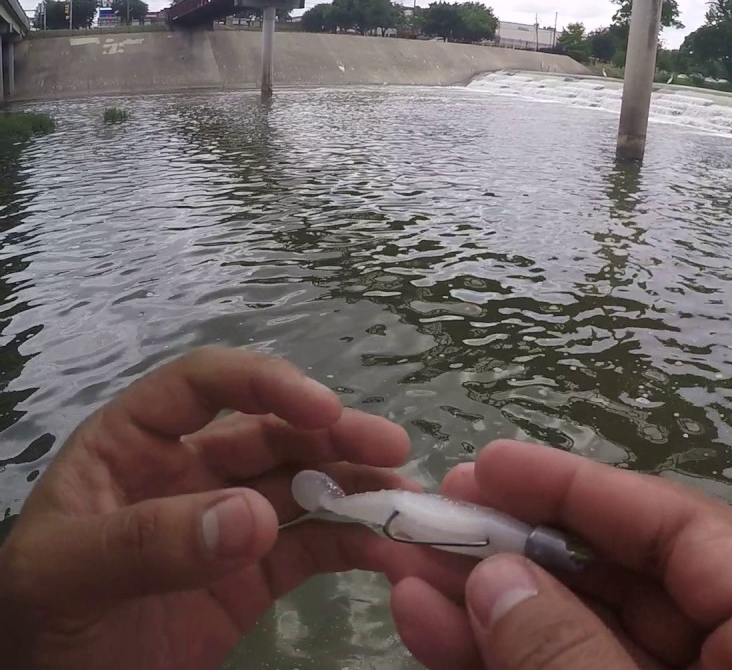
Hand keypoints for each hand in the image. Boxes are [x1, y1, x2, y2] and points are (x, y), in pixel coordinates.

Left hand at [0, 346, 461, 669]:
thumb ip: (150, 542)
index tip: (322, 410)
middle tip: (394, 449)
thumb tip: (257, 515)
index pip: (204, 386)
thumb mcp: (67, 578)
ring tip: (412, 502)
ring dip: (361, 488)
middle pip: (274, 433)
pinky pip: (316, 548)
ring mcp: (228, 523)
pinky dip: (360, 545)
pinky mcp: (255, 576)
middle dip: (335, 436)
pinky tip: (394, 549)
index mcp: (132, 446)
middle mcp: (190, 472)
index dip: (266, 384)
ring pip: (307, 486)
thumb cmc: (36, 628)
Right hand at [389, 440, 731, 669]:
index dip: (579, 489)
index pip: (684, 529)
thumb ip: (580, 658)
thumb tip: (494, 574)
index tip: (488, 462)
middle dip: (517, 553)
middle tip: (426, 520)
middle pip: (628, 583)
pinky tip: (441, 637)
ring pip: (592, 644)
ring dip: (495, 613)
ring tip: (407, 576)